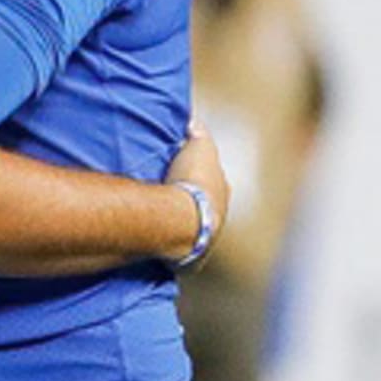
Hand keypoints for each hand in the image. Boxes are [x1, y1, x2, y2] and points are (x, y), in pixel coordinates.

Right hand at [165, 118, 230, 259]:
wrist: (183, 219)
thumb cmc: (192, 181)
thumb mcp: (199, 145)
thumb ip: (198, 132)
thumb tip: (195, 121)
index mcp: (222, 190)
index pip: (215, 179)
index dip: (201, 173)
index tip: (186, 170)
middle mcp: (220, 216)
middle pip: (205, 205)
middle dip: (192, 201)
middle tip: (169, 193)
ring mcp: (206, 240)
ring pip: (193, 227)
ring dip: (181, 222)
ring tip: (160, 215)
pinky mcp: (190, 260)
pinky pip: (179, 246)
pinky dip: (171, 240)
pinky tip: (158, 237)